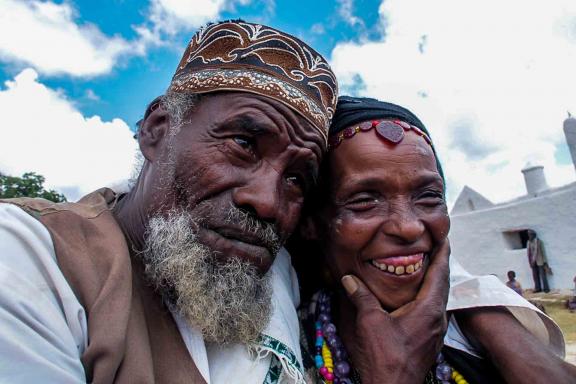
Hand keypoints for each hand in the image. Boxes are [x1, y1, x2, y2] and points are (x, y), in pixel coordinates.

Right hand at [339, 240, 449, 383]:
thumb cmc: (386, 357)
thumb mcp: (370, 321)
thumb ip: (361, 296)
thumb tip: (349, 279)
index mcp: (429, 309)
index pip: (440, 273)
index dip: (442, 253)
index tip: (443, 236)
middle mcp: (437, 318)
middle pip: (443, 283)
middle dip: (440, 263)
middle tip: (436, 247)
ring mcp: (435, 331)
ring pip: (439, 298)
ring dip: (435, 280)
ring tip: (427, 267)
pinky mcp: (428, 340)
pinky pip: (433, 310)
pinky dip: (428, 295)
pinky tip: (417, 297)